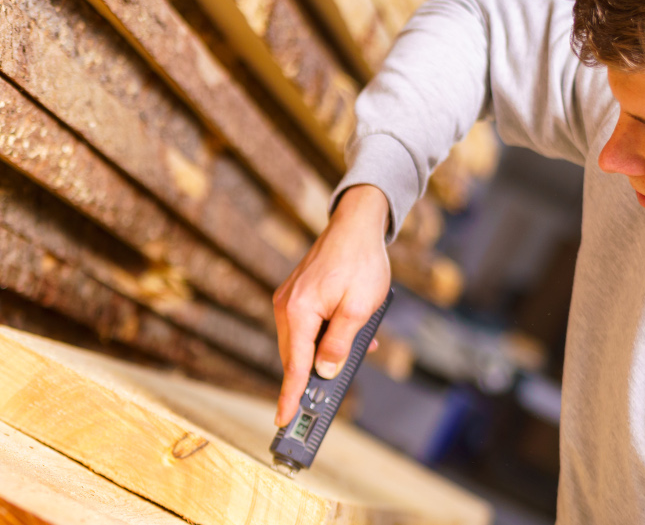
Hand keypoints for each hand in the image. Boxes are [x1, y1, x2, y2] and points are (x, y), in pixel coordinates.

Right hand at [273, 184, 392, 426]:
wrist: (356, 225)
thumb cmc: (361, 263)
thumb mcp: (359, 309)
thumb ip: (340, 343)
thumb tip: (324, 372)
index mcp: (299, 311)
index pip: (293, 364)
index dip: (290, 395)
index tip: (283, 419)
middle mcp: (286, 306)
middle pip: (293, 356)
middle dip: (310, 376)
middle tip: (326, 397)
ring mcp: (288, 299)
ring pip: (300, 342)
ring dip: (322, 353)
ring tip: (356, 350)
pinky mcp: (296, 294)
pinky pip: (305, 326)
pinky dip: (322, 337)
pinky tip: (348, 333)